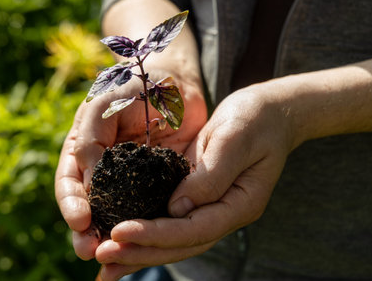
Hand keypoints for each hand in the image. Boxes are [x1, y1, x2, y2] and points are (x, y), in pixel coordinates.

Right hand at [55, 68, 206, 261]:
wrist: (171, 81)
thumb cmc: (131, 85)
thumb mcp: (103, 103)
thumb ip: (91, 137)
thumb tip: (87, 181)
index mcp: (83, 151)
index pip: (70, 183)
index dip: (72, 204)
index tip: (80, 221)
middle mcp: (103, 171)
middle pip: (90, 207)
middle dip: (86, 231)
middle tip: (90, 251)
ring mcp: (132, 180)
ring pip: (118, 214)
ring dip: (112, 235)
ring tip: (111, 255)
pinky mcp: (159, 183)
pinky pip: (150, 207)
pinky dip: (145, 226)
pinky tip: (147, 240)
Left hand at [94, 83, 294, 279]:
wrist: (269, 112)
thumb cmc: (256, 119)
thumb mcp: (236, 139)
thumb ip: (210, 176)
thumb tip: (176, 209)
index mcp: (240, 203)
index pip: (194, 229)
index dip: (156, 234)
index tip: (120, 232)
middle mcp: (223, 212)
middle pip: (180, 244)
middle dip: (140, 251)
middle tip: (103, 256)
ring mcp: (210, 206)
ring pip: (172, 237)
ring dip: (138, 249)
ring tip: (105, 259)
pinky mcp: (195, 193)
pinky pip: (169, 217)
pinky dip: (146, 229)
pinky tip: (122, 235)